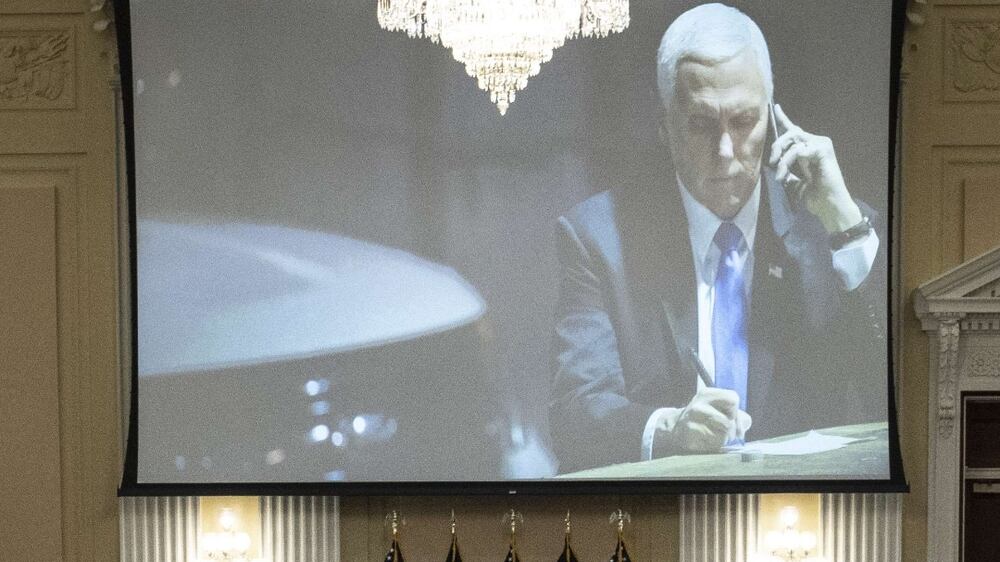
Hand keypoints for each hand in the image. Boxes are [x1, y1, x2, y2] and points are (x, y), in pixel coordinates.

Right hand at [658, 387, 751, 452]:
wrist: (676, 428)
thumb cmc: (704, 418)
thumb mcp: (718, 408)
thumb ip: (736, 414)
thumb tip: (745, 423)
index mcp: (707, 394)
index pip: (733, 399)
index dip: (737, 413)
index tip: (733, 421)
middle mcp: (699, 404)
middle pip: (729, 421)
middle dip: (732, 430)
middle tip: (727, 433)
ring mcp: (693, 419)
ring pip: (723, 434)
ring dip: (724, 439)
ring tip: (716, 436)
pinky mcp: (691, 434)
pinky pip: (714, 443)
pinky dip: (715, 445)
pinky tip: (707, 441)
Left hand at [768, 104, 862, 233]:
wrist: (829, 206)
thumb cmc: (814, 196)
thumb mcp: (793, 183)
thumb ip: (786, 171)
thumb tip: (772, 167)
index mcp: (808, 149)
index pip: (794, 130)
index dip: (783, 118)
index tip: (775, 107)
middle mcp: (815, 143)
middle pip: (790, 132)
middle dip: (777, 145)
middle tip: (772, 162)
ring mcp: (821, 144)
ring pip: (793, 139)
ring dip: (781, 158)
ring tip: (779, 175)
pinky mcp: (823, 149)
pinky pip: (798, 149)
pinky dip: (788, 161)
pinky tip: (785, 173)